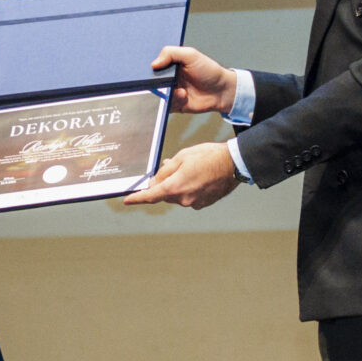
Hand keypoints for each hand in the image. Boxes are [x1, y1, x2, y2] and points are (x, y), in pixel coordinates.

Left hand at [123, 140, 241, 209]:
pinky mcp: (203, 204)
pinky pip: (190, 197)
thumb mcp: (182, 157)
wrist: (233, 164)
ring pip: (178, 195)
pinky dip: (189, 189)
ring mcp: (194, 203)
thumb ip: (166, 170)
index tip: (127, 200)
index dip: (137, 198)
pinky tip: (198, 177)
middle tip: (171, 168)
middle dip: (165, 183)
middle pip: (165, 194)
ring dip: (178, 185)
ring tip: (190, 170)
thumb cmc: (208, 156)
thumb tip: (156, 180)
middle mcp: (183, 199)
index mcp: (175, 187)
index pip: (150, 196)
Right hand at [153, 46, 236, 114]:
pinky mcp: (175, 105)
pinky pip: (166, 106)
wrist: (222, 90)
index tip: (145, 69)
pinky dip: (173, 101)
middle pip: (151, 82)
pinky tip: (184, 96)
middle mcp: (168, 79)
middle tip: (162, 81)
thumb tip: (153, 63)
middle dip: (153, 83)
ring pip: (157, 95)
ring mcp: (171, 92)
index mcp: (170, 65)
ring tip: (180, 90)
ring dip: (167, 93)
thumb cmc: (209, 70)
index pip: (153, 66)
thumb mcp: (191, 54)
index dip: (148, 68)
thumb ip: (171, 53)